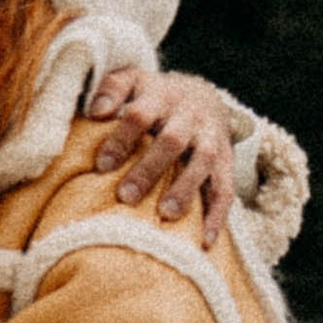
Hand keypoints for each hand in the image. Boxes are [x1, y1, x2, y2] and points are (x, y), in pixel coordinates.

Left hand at [88, 67, 237, 244]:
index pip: (140, 114)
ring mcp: (211, 139)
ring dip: (185, 189)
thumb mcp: (133, 81)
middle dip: (150, 169)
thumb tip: (96, 112)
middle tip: (126, 196)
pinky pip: (226, 189)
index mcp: (162, 96)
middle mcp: (189, 117)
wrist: (204, 96)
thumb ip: (112, 90)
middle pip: (172, 140)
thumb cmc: (154, 96)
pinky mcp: (226, 162)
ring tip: (166, 215)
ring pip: (203, 162)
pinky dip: (217, 215)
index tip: (102, 165)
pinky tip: (204, 241)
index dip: (122, 138)